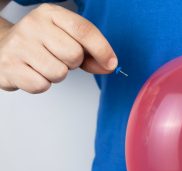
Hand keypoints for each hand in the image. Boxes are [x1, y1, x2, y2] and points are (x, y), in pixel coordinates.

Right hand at [0, 4, 116, 92]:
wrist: (2, 49)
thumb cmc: (41, 45)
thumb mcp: (66, 38)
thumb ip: (91, 52)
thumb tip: (109, 66)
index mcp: (51, 13)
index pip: (84, 30)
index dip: (102, 49)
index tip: (111, 64)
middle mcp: (33, 25)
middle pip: (74, 55)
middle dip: (73, 63)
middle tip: (59, 58)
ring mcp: (19, 45)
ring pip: (59, 73)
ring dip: (57, 75)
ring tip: (44, 65)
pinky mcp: (9, 66)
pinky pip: (42, 85)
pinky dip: (41, 84)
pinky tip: (33, 73)